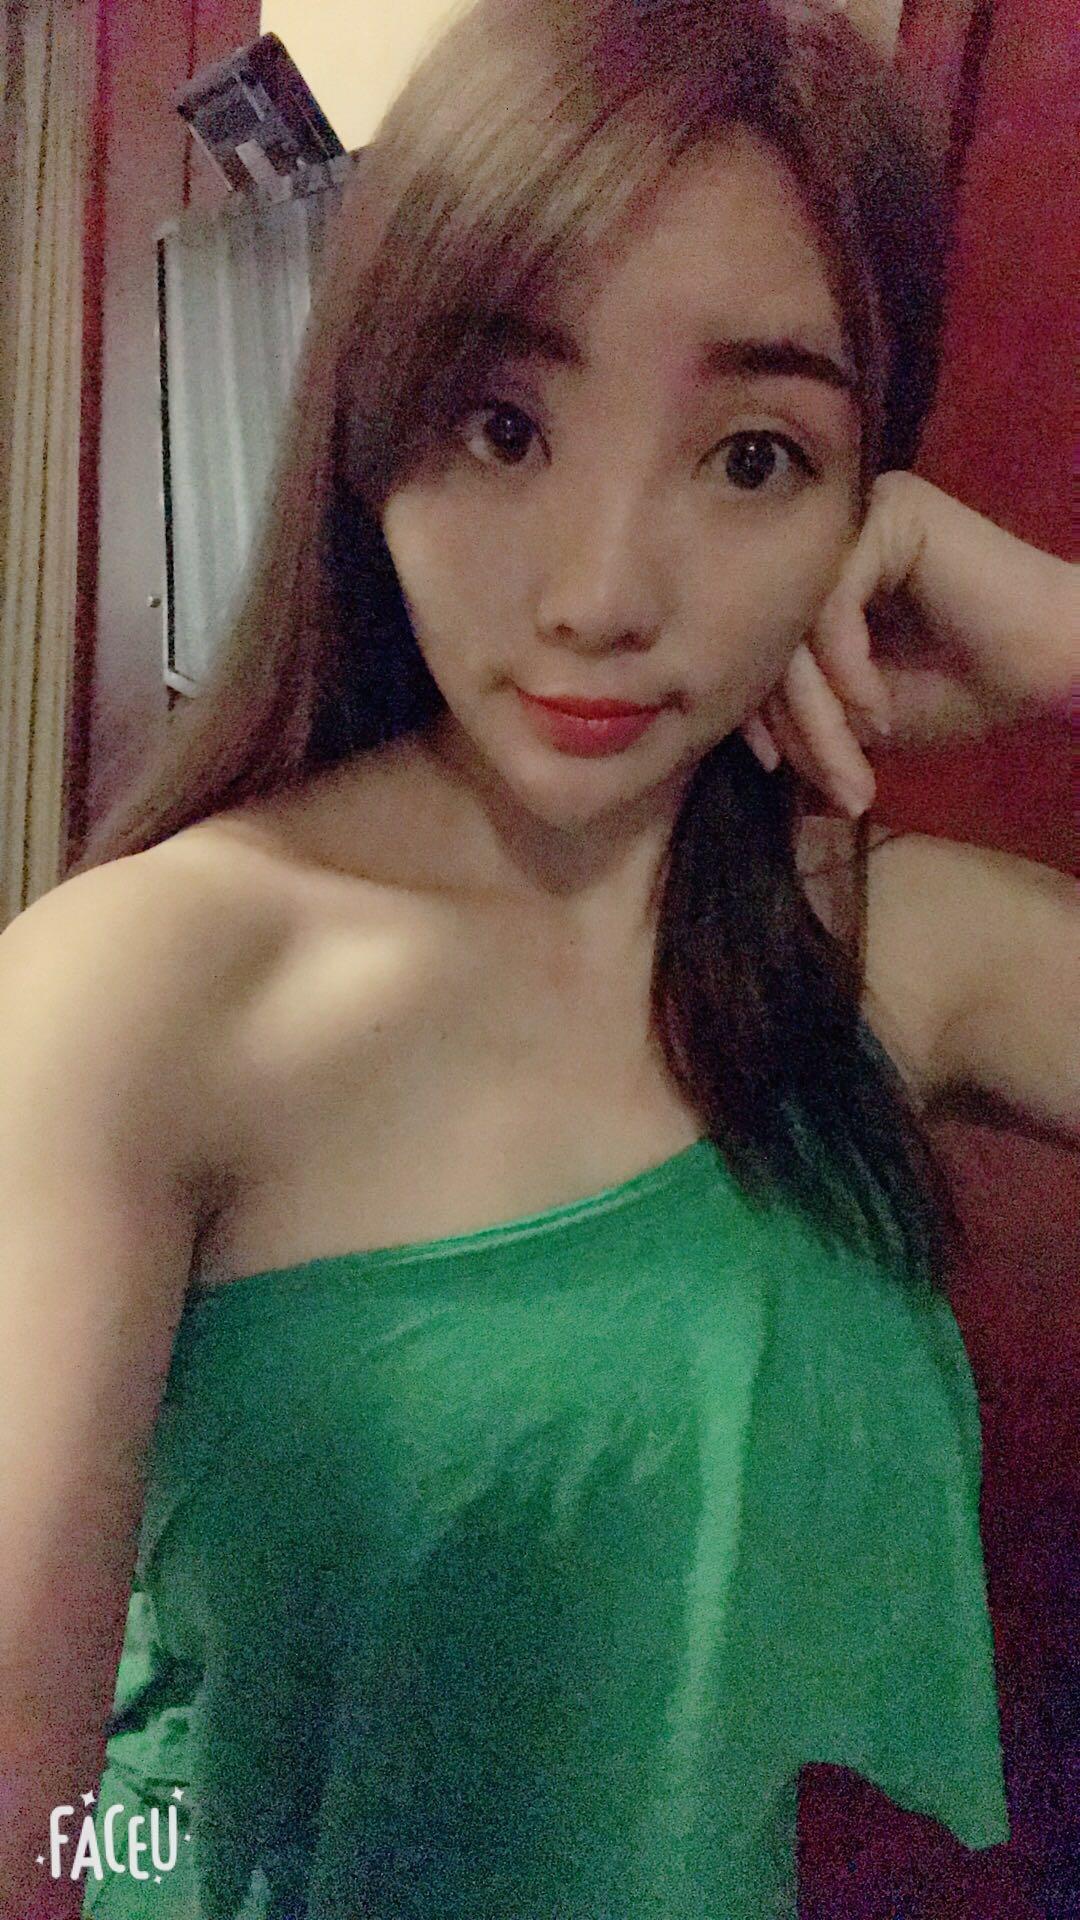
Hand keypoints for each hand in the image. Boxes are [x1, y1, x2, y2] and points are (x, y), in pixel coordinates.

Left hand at [740, 470, 1076, 815]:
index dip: (758, 712)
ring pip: (795, 624)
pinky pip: (831, 603)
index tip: (777, 770)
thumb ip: (798, 707)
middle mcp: (829, 533)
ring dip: (821, 714)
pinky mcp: (888, 515)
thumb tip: (716, 732)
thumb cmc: (966, 686)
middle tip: (835, 786)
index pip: (756, 640)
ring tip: (854, 769)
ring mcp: (857, 517)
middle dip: (797, 726)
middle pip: (770, 633)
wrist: (1057, 668)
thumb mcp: (859, 712)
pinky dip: (848, 669)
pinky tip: (877, 710)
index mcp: (815, 572)